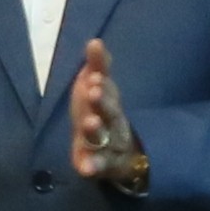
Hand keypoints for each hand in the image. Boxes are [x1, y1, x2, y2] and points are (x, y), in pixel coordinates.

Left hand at [70, 46, 139, 187]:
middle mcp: (112, 122)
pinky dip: (93, 166)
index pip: (107, 88)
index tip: (95, 75)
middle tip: (94, 91)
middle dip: (102, 102)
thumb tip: (95, 42)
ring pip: (104, 137)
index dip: (102, 82)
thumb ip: (98, 67)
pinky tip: (85, 168)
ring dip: (96, 129)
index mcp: (109, 102)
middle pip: (110, 111)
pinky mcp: (103, 164)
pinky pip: (99, 165)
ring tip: (90, 123)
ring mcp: (109, 144)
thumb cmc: (104, 114)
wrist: (125, 154)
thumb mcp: (99, 89)